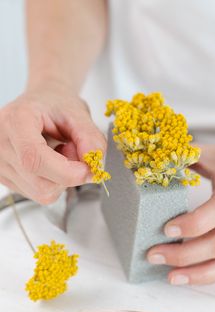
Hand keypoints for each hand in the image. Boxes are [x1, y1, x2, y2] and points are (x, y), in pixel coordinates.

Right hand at [0, 82, 105, 203]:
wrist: (40, 103)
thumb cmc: (55, 104)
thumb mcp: (78, 113)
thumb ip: (90, 138)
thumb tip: (94, 164)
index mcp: (16, 121)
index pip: (35, 159)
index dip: (66, 171)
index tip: (87, 168)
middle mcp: (0, 144)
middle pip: (40, 183)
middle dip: (69, 175)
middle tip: (73, 151)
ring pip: (42, 193)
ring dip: (62, 179)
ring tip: (59, 154)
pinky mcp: (4, 177)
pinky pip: (38, 194)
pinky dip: (53, 182)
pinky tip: (50, 162)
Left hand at [147, 144, 214, 284]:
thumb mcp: (211, 155)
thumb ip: (185, 157)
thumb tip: (152, 163)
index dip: (195, 223)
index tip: (167, 229)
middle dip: (185, 254)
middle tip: (154, 255)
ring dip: (198, 274)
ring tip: (170, 277)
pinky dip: (210, 275)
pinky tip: (189, 276)